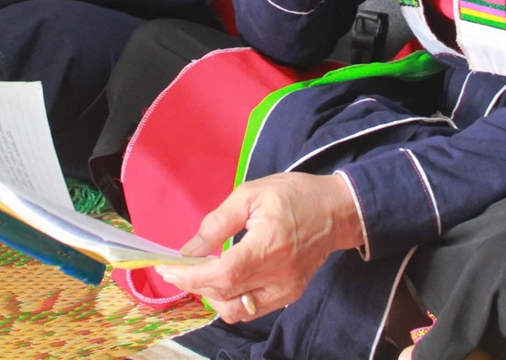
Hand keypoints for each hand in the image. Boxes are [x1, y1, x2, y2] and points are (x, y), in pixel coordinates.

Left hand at [153, 172, 364, 322]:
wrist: (337, 211)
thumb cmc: (294, 196)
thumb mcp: (252, 194)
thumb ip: (218, 223)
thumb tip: (190, 249)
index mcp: (268, 246)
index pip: (223, 275)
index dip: (191, 277)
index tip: (167, 269)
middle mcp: (278, 276)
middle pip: (225, 295)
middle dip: (195, 284)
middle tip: (179, 267)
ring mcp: (286, 290)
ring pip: (236, 311)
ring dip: (213, 296)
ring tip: (204, 273)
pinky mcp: (290, 295)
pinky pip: (252, 310)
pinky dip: (232, 299)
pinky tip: (227, 280)